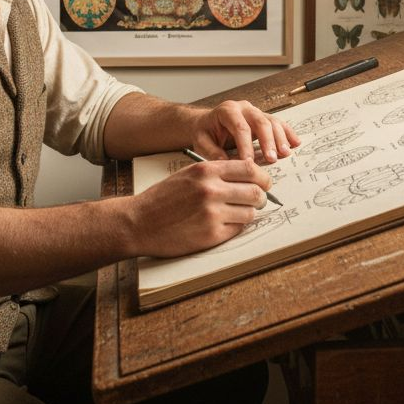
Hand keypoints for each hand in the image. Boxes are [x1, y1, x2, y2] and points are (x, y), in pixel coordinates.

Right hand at [131, 159, 272, 256]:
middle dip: (260, 197)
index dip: (263, 177)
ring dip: (247, 213)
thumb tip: (248, 176)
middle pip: (256, 191)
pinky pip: (237, 229)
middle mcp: (211, 190)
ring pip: (250, 212)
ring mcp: (212, 213)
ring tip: (236, 213)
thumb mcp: (188, 174)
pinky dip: (235, 227)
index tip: (265, 183)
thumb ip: (216, 173)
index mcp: (206, 170)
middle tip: (257, 200)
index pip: (250, 169)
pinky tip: (222, 224)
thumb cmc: (163, 199)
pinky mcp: (211, 235)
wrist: (139, 222)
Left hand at [191, 100, 300, 164]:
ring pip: (272, 122)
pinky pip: (279, 124)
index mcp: (227, 110)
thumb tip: (226, 164)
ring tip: (284, 154)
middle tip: (271, 158)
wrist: (207, 123)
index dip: (245, 145)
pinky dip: (288, 134)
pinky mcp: (264, 120)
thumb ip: (212, 152)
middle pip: (260, 122)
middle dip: (267, 141)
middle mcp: (244, 108)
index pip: (240, 127)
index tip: (248, 162)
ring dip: (280, 139)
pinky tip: (295, 143)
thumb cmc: (204, 132)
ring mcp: (256, 112)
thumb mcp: (201, 141)